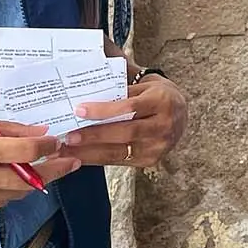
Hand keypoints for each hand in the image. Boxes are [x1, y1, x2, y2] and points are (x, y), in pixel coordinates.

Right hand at [0, 116, 77, 214]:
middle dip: (52, 169)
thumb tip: (33, 130)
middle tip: (69, 160)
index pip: (25, 151)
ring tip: (45, 168)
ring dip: (33, 181)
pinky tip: (15, 179)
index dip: (47, 145)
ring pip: (16, 194)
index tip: (58, 140)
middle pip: (28, 178)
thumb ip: (0, 128)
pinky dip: (10, 191)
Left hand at [63, 68, 188, 167]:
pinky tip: (80, 156)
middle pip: (125, 132)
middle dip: (94, 135)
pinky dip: (97, 159)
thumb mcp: (144, 85)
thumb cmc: (155, 95)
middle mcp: (163, 126)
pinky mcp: (150, 160)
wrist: (180, 113)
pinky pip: (119, 161)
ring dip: (90, 152)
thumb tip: (86, 95)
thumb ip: (120, 89)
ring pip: (120, 151)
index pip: (130, 107)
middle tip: (68, 136)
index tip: (79, 110)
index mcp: (162, 102)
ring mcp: (158, 146)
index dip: (104, 110)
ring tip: (67, 150)